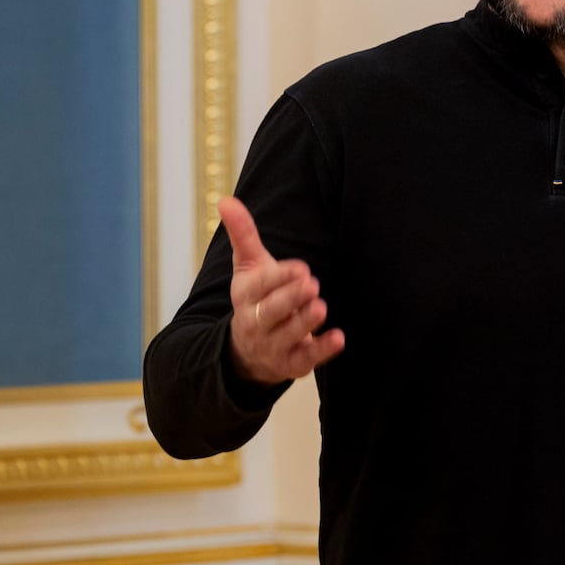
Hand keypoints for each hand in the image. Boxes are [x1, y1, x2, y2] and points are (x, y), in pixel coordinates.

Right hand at [220, 196, 344, 385]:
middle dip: (291, 299)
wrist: (247, 349)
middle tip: (311, 285)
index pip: (260, 287)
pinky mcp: (290, 364)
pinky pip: (306, 360)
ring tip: (320, 307)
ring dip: (305, 323)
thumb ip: (242, 234)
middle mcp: (254, 323)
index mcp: (245, 296)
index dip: (280, 277)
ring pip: (288, 336)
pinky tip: (338, 338)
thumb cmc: (255, 297)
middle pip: (272, 311)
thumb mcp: (248, 266)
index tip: (301, 268)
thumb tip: (226, 199)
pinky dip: (322, 350)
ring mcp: (271, 346)